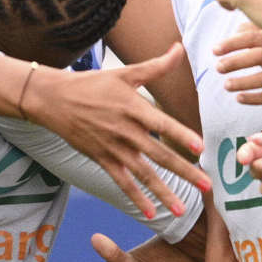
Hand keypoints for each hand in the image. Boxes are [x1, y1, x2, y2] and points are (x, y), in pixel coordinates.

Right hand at [0, 45, 207, 222]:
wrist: (54, 99)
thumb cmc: (93, 84)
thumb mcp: (125, 72)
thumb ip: (156, 66)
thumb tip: (180, 48)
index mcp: (134, 108)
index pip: (161, 124)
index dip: (180, 135)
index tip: (200, 147)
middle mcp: (126, 131)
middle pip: (159, 154)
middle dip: (185, 171)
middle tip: (207, 186)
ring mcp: (114, 148)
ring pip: (143, 174)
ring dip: (164, 193)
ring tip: (182, 210)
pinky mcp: (103, 159)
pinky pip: (123, 183)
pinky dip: (137, 198)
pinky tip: (153, 213)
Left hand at [219, 23, 261, 112]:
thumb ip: (253, 32)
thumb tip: (235, 30)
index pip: (252, 38)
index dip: (232, 43)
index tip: (215, 50)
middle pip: (258, 56)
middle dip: (236, 62)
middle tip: (218, 67)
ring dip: (243, 82)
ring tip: (226, 85)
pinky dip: (254, 98)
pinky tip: (239, 98)